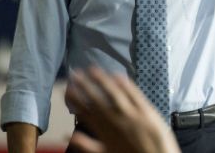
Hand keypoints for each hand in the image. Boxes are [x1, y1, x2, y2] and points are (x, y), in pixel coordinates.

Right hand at [65, 67, 180, 152]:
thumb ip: (87, 146)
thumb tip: (70, 136)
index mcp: (105, 132)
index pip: (86, 112)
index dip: (75, 100)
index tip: (66, 90)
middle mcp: (117, 121)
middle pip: (97, 100)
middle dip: (85, 86)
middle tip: (74, 74)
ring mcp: (133, 114)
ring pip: (114, 94)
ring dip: (102, 81)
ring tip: (92, 69)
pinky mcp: (147, 111)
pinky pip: (135, 95)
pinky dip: (126, 85)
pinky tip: (117, 75)